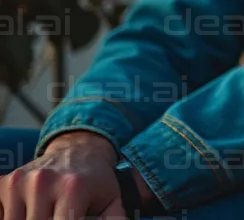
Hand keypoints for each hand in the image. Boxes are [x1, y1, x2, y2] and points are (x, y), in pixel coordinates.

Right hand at [0, 130, 126, 219]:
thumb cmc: (96, 182)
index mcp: (73, 187)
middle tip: (61, 216)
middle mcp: (43, 181)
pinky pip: (3, 214)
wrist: (79, 150)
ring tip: (50, 213)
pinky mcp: (5, 182)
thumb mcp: (112, 201)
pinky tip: (30, 213)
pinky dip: (14, 217)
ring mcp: (20, 181)